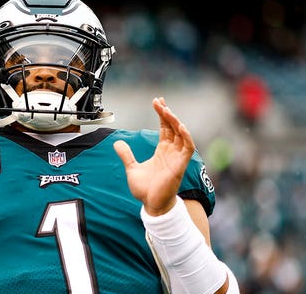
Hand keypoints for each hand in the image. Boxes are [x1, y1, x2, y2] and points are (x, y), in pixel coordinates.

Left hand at [113, 97, 195, 215]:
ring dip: (175, 121)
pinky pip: (188, 147)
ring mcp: (177, 158)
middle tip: (159, 101)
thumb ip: (126, 155)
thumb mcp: (132, 168)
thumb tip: (117, 142)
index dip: (162, 114)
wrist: (151, 205)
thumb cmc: (145, 189)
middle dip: (167, 113)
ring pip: (181, 134)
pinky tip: (180, 126)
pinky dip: (186, 136)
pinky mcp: (180, 165)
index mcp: (162, 150)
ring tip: (166, 110)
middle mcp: (171, 152)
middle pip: (173, 127)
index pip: (165, 128)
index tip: (157, 102)